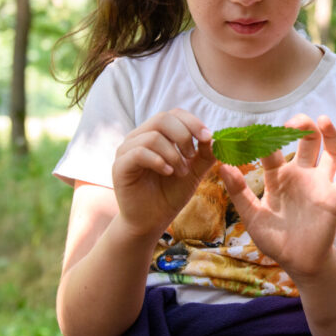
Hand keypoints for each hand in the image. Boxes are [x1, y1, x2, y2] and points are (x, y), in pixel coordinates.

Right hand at [111, 108, 215, 237]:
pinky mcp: (120, 166)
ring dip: (173, 154)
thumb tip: (215, 138)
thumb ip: (205, 155)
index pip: (174, 114)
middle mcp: (139, 137)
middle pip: (162, 119)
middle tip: (192, 156)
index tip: (208, 137)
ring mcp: (127, 150)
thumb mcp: (194, 171)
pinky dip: (159, 161)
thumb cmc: (170, 194)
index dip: (192, 122)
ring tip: (181, 172)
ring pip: (152, 136)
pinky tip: (168, 172)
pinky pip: (139, 153)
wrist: (152, 220)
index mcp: (156, 134)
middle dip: (183, 135)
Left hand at [218, 114, 335, 280]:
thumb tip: (223, 166)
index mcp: (278, 177)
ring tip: (323, 120)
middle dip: (302, 126)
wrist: (299, 262)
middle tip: (294, 122)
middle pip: (306, 141)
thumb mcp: (252, 217)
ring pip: (330, 151)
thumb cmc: (275, 239)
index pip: (273, 150)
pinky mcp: (335, 198)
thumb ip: (239, 192)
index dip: (265, 138)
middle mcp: (301, 175)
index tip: (256, 130)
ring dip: (329, 134)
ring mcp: (320, 184)